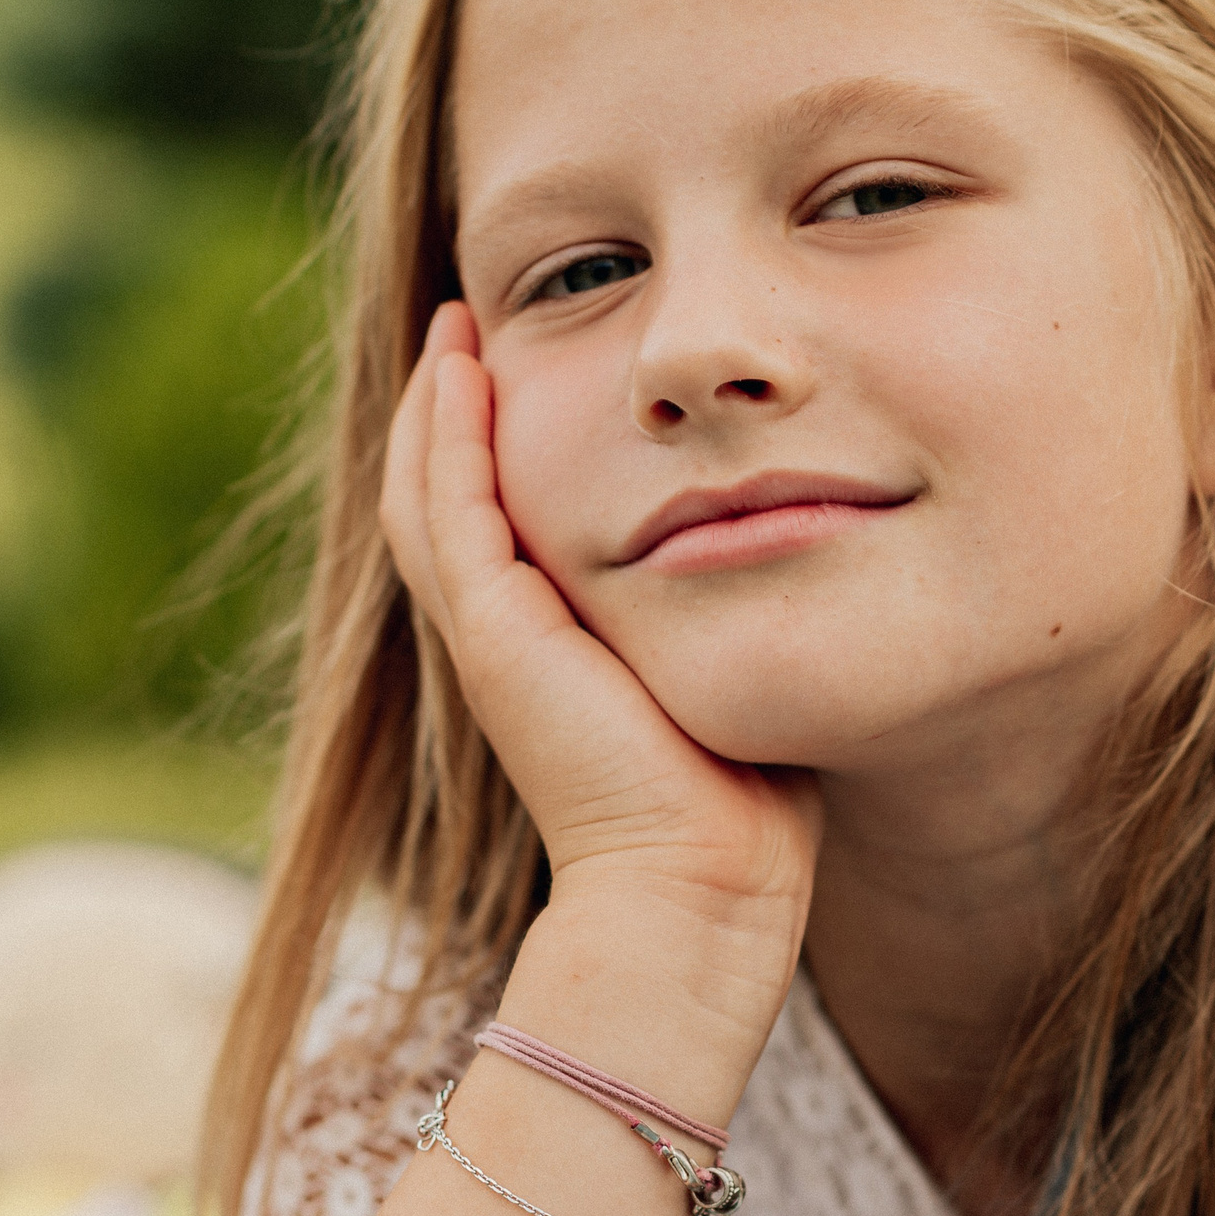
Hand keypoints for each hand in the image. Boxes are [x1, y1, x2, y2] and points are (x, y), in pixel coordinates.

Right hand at [379, 303, 821, 923]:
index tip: (515, 365)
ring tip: (456, 326)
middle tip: (465, 325)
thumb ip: (721, 616)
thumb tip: (788, 555)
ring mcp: (487, 635)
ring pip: (426, 491)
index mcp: (544, 650)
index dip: (490, 445)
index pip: (492, 524)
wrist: (698, 890)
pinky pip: (452, 507)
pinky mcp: (494, 634)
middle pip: (439, 497)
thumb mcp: (719, 672)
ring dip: (437, 403)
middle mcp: (500, 638)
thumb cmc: (736, 802)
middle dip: (449, 409)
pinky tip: (466, 367)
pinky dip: (451, 433)